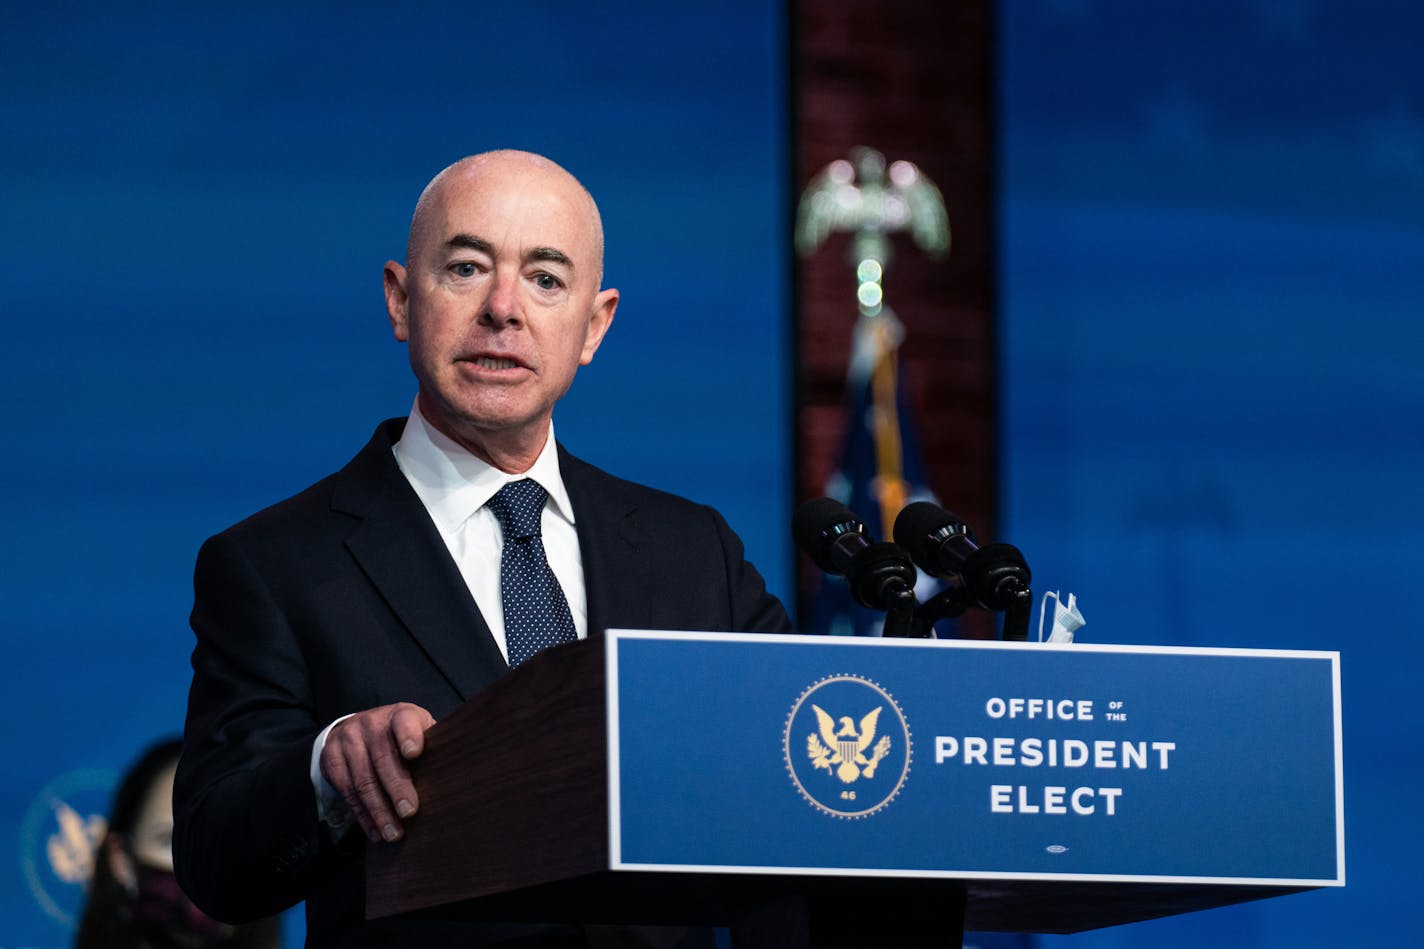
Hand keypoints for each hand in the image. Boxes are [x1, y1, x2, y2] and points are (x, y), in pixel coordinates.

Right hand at [320, 702, 434, 843]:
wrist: (358, 728)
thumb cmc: (401, 735)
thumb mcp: (418, 730)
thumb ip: (432, 745)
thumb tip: (458, 775)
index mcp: (400, 714)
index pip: (404, 721)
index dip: (409, 735)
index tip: (414, 753)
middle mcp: (371, 723)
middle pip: (383, 759)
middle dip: (397, 788)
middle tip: (409, 813)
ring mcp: (348, 739)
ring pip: (363, 780)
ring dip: (379, 811)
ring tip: (394, 833)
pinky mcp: (331, 758)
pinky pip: (347, 792)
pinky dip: (363, 815)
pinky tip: (375, 831)